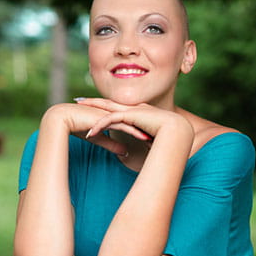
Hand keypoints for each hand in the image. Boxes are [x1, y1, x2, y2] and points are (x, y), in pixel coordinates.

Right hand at [43, 102, 149, 155]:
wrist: (61, 119)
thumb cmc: (77, 127)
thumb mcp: (99, 138)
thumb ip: (111, 144)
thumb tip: (125, 152)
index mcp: (112, 114)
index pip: (132, 121)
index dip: (144, 129)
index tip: (155, 136)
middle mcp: (113, 112)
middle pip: (135, 120)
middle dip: (148, 128)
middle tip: (162, 136)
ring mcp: (110, 113)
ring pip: (132, 122)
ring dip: (145, 130)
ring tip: (157, 138)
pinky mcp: (105, 117)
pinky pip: (122, 124)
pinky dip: (134, 131)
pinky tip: (143, 137)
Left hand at [75, 98, 189, 139]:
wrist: (178, 132)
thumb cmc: (168, 139)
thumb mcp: (150, 140)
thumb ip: (140, 143)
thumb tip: (128, 155)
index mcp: (140, 112)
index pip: (119, 108)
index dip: (107, 106)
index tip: (95, 107)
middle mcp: (136, 108)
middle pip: (110, 103)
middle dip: (94, 101)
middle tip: (80, 100)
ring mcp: (134, 110)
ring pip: (107, 108)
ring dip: (92, 109)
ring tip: (77, 109)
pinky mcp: (132, 115)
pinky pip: (111, 119)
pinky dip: (100, 126)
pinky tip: (90, 133)